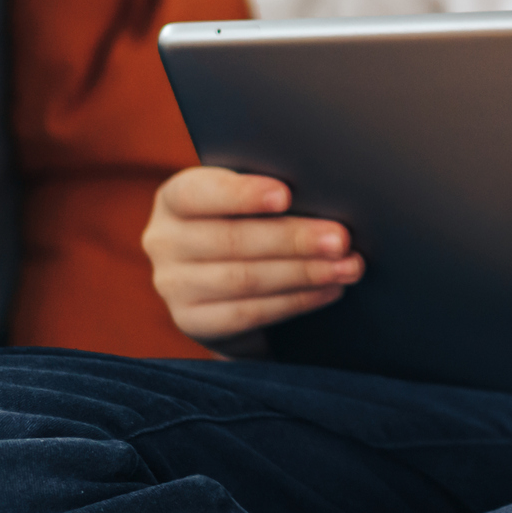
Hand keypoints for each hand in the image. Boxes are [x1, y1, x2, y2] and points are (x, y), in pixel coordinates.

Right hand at [142, 166, 363, 344]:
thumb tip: (327, 192)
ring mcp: (173, 285)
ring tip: (347, 267)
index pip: (199, 192)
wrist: (231, 283)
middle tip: (342, 239)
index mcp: (175, 198)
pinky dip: (295, 302)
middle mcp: (163, 240)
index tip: (286, 195)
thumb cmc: (252, 222)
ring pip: (244, 278)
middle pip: (232, 239)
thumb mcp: (251, 201)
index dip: (242, 194)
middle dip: (294, 239)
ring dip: (304, 273)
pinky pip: (248, 313)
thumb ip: (272, 194)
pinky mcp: (191, 320)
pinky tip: (329, 291)